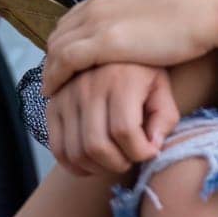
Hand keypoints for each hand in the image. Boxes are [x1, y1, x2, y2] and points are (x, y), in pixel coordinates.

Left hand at [42, 0, 217, 95]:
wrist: (206, 12)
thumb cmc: (190, 17)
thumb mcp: (151, 14)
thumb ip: (133, 22)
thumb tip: (133, 36)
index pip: (69, 23)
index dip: (63, 47)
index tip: (64, 69)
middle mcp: (96, 6)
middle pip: (58, 36)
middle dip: (52, 61)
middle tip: (55, 85)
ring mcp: (98, 22)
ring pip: (56, 49)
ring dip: (50, 72)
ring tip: (53, 94)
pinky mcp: (105, 41)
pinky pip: (64, 61)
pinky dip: (55, 78)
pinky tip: (55, 94)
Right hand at [46, 62, 179, 176]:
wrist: (113, 48)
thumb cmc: (144, 74)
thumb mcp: (162, 88)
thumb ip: (165, 118)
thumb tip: (151, 148)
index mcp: (120, 79)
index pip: (124, 130)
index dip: (141, 152)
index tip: (152, 152)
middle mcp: (88, 85)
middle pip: (97, 145)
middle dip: (119, 164)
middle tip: (132, 160)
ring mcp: (66, 96)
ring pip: (76, 152)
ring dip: (99, 168)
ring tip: (117, 160)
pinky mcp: (52, 107)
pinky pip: (57, 149)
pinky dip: (75, 166)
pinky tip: (95, 163)